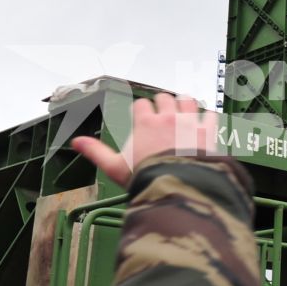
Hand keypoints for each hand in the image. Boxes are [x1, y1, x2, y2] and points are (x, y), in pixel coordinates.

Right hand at [70, 94, 216, 186]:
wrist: (178, 187)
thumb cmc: (146, 177)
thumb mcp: (115, 167)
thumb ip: (96, 152)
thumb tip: (76, 142)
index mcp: (145, 122)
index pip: (141, 104)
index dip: (140, 110)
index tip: (140, 117)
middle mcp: (168, 117)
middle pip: (164, 98)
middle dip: (162, 104)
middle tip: (161, 114)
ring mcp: (190, 122)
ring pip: (187, 100)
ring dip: (184, 104)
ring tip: (182, 111)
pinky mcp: (208, 132)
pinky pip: (210, 114)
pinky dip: (207, 116)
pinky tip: (205, 121)